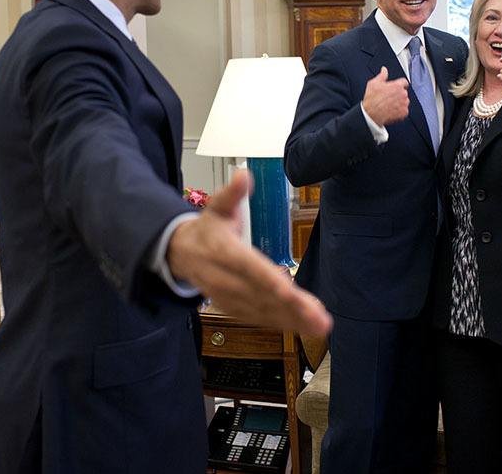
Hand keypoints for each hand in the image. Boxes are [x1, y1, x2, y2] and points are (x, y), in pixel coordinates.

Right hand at [167, 170, 331, 336]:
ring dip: (293, 320)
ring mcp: (229, 297)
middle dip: (291, 308)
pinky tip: (306, 327)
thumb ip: (231, 193)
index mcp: (223, 251)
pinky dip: (284, 324)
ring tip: (320, 325)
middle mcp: (225, 279)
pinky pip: (260, 319)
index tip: (288, 290)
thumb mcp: (216, 206)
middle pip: (261, 295)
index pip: (247, 267)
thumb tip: (243, 175)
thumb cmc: (206, 229)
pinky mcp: (235, 308)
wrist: (181, 254)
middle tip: (320, 318)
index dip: (267, 279)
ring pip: (263, 311)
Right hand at [361, 66, 409, 125]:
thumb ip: (382, 75)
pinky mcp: (404, 113)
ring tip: (390, 105)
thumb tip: (384, 69)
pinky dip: (400, 111)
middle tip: (389, 97)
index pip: (404, 82)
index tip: (396, 87)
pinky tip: (392, 111)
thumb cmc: (372, 100)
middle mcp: (403, 94)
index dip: (399, 84)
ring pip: (405, 101)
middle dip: (398, 94)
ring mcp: (404, 104)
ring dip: (400, 102)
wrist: (371, 114)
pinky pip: (405, 111)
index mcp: (397, 85)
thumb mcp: (373, 83)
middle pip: (404, 92)